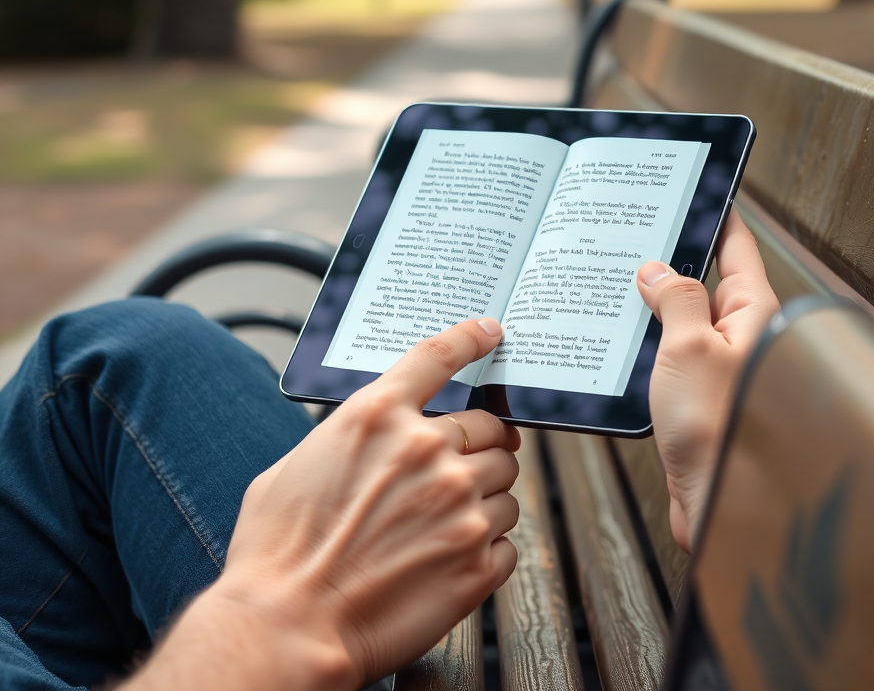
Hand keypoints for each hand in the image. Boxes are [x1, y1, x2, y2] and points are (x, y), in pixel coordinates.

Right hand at [133, 318, 519, 690]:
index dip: (471, 339)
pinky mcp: (476, 561)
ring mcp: (459, 506)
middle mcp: (426, 450)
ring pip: (506, 482)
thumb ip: (349, 438)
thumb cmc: (277, 552)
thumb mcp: (296, 465)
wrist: (285, 630)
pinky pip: (508, 538)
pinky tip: (451, 558)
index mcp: (377, 416)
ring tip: (446, 524)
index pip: (438, 356)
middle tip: (463, 466)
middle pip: (491, 426)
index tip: (490, 332)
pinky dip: (488, 545)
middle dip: (482, 443)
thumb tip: (376, 437)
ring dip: (486, 496)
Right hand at [637, 210, 778, 552]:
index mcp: (753, 314)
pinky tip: (619, 337)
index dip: (717, 217)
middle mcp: (741, 337)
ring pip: (683, 320)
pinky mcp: (697, 396)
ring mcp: (718, 367)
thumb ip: (674, 300)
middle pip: (705, 281)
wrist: (722, 507)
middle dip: (671, 259)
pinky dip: (648, 342)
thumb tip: (656, 270)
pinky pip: (672, 355)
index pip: (737, 249)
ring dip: (653, 305)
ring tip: (615, 282)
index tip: (699, 190)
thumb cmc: (719, 430)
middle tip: (635, 234)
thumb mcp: (690, 348)